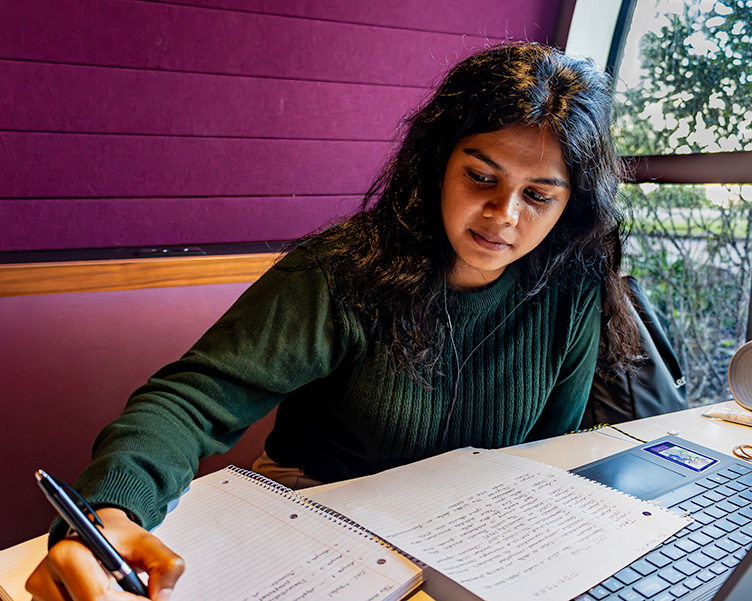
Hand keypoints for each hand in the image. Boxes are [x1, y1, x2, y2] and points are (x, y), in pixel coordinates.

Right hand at [26, 508, 184, 600]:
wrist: (99, 532)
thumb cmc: (118, 536)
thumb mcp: (148, 542)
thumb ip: (166, 565)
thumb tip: (161, 597)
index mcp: (68, 554)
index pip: (97, 598)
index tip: (147, 597)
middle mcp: (46, 575)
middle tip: (136, 593)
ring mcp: (40, 593)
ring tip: (118, 590)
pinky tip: (105, 595)